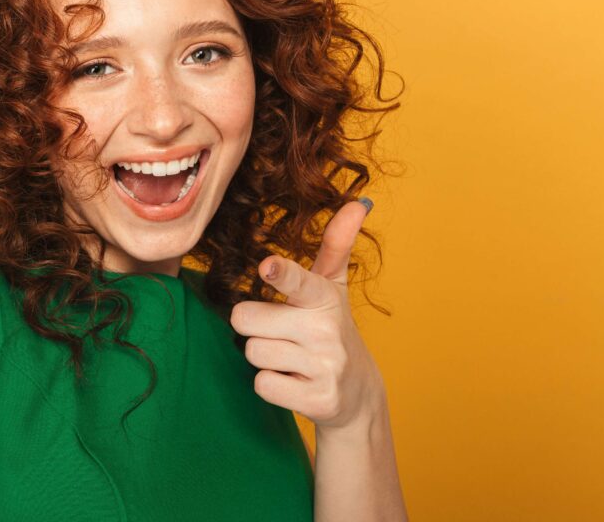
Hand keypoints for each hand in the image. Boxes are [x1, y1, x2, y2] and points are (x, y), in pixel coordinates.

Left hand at [229, 199, 385, 429]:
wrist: (357, 395)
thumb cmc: (331, 330)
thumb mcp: (333, 288)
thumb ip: (337, 245)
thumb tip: (357, 202)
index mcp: (324, 297)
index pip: (298, 282)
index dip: (281, 274)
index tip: (268, 267)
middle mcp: (326, 331)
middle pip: (246, 319)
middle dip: (255, 326)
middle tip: (281, 332)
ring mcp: (324, 367)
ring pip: (253, 352)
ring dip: (264, 357)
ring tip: (290, 358)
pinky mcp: (318, 401)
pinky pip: (263, 385)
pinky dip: (271, 385)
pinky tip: (294, 382)